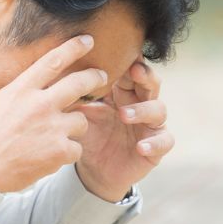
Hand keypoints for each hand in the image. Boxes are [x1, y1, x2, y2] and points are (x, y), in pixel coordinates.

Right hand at [0, 35, 107, 193]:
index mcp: (21, 90)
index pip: (53, 61)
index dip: (74, 48)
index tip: (87, 41)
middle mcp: (41, 104)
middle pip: (80, 83)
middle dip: (95, 77)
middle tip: (101, 77)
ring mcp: (53, 128)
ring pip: (81, 119)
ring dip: (75, 124)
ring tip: (63, 131)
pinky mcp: (59, 151)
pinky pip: (77, 148)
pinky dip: (68, 152)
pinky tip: (55, 155)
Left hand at [71, 58, 172, 200]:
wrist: (94, 170)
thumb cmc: (89, 135)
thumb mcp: (81, 115)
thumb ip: (76, 97)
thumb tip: (58, 76)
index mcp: (123, 93)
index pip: (131, 72)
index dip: (131, 62)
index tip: (125, 53)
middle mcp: (141, 104)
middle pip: (151, 84)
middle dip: (145, 76)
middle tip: (135, 71)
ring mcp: (150, 125)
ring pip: (158, 110)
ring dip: (143, 110)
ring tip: (124, 115)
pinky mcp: (156, 148)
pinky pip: (164, 142)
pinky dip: (154, 143)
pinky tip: (141, 146)